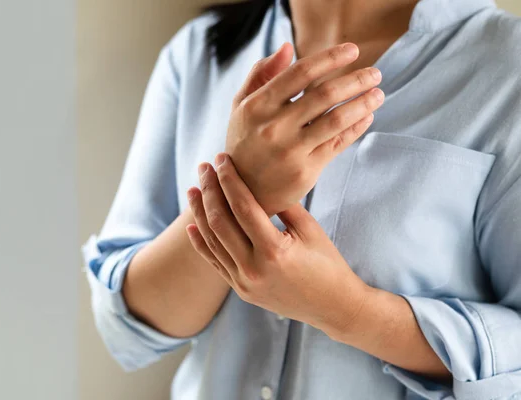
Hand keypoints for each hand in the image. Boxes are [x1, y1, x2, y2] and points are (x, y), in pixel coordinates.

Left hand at [185, 153, 371, 336]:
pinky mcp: (240, 290)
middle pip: (220, 222)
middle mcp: (254, 268)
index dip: (229, 180)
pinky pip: (214, 263)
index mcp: (274, 250)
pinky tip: (191, 225)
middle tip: (203, 168)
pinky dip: (201, 243)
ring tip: (193, 190)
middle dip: (209, 190)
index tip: (221, 159)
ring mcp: (244, 283)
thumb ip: (283, 205)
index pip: (242, 207)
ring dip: (199, 213)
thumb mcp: (310, 229)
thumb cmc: (327, 263)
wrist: (333, 307)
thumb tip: (260, 180)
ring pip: (212, 241)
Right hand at [226, 42, 383, 215]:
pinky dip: (357, 128)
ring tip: (378, 94)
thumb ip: (261, 74)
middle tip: (375, 73)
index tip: (353, 50)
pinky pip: (338, 144)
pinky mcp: (306, 171)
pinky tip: (367, 116)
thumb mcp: (241, 106)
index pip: (300, 73)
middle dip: (357, 80)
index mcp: (258, 106)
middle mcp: (274, 127)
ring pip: (337, 120)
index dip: (330, 58)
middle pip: (325, 95)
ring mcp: (291, 151)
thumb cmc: (245, 142)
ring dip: (364, 104)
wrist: (242, 191)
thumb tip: (287, 47)